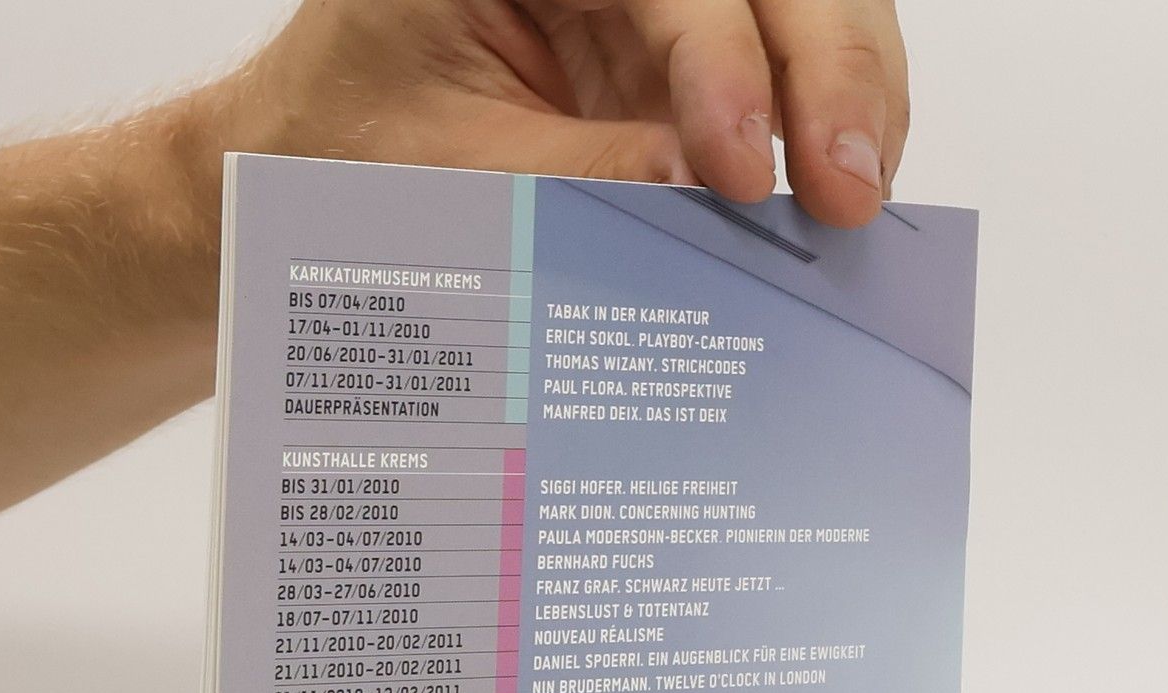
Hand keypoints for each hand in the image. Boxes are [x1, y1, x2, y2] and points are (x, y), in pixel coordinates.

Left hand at [197, 0, 908, 228]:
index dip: (726, 65)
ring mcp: (654, 4)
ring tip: (860, 197)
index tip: (746, 170)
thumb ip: (575, 179)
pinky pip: (776, 75)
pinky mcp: (676, 62)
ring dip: (844, 95)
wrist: (307, 166)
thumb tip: (704, 199)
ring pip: (797, 8)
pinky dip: (817, 129)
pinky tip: (835, 194)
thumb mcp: (444, 171)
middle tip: (850, 189)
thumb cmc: (342, 145)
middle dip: (827, 70)